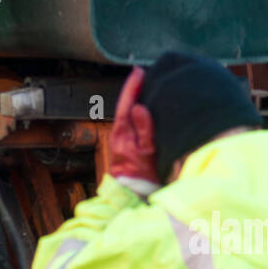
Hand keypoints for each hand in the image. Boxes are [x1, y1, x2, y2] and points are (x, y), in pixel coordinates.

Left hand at [109, 67, 157, 183]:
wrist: (135, 197)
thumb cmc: (143, 177)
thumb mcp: (147, 152)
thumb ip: (144, 130)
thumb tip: (138, 107)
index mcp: (122, 133)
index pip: (126, 103)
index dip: (133, 85)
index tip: (139, 71)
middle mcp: (119, 134)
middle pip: (126, 105)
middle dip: (135, 90)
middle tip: (146, 76)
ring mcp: (121, 140)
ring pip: (128, 114)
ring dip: (137, 100)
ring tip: (147, 87)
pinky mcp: (126, 146)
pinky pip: (132, 123)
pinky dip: (138, 112)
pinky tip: (146, 109)